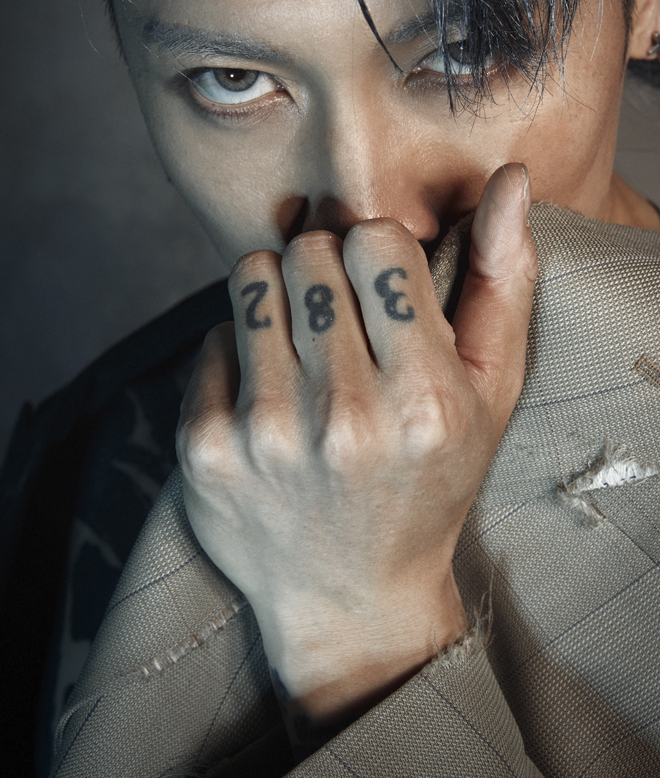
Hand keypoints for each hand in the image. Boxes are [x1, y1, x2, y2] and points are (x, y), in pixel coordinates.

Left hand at [177, 163, 535, 735]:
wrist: (350, 596)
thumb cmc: (429, 482)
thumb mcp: (487, 394)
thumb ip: (501, 282)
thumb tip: (509, 181)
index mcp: (424, 401)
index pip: (376, 240)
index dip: (380, 254)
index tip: (384, 292)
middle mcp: (343, 419)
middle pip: (308, 249)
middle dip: (327, 268)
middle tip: (343, 322)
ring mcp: (265, 436)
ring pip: (251, 275)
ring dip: (280, 295)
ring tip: (305, 347)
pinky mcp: (204, 449)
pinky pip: (212, 334)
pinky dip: (240, 351)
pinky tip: (270, 398)